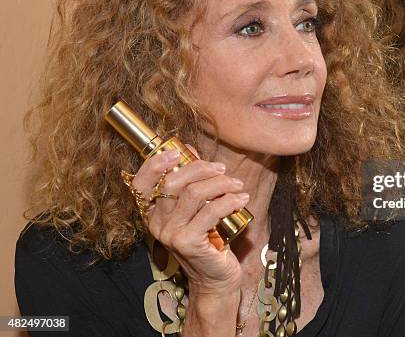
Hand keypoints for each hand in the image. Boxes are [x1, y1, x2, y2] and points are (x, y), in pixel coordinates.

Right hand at [131, 144, 248, 294]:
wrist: (216, 277)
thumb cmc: (208, 239)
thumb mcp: (196, 209)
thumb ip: (190, 182)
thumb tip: (189, 150)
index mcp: (153, 213)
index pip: (141, 184)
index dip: (154, 164)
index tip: (176, 152)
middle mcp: (156, 224)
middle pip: (172, 182)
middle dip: (200, 168)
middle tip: (222, 169)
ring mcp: (171, 234)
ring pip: (193, 194)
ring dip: (220, 183)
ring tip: (237, 184)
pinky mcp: (188, 242)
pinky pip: (210, 211)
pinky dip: (229, 200)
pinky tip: (241, 199)